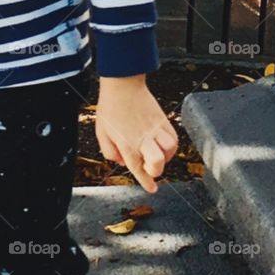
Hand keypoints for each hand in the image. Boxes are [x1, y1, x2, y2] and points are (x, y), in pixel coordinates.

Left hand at [94, 75, 177, 193]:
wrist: (122, 85)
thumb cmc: (110, 107)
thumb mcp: (101, 132)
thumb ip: (109, 151)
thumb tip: (121, 161)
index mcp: (127, 144)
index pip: (138, 169)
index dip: (146, 182)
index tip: (152, 188)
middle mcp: (143, 139)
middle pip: (158, 163)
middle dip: (156, 171)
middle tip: (150, 168)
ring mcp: (155, 129)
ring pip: (170, 149)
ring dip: (166, 157)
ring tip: (158, 154)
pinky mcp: (162, 120)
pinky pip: (174, 137)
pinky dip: (172, 145)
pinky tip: (164, 144)